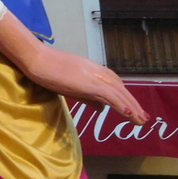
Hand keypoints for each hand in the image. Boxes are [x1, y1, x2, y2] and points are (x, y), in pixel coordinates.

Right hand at [24, 46, 149, 124]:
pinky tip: (130, 114)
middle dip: (132, 103)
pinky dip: (121, 105)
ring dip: (131, 107)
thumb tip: (101, 108)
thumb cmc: (45, 69)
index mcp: (91, 69)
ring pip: (118, 92)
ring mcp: (92, 76)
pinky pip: (109, 96)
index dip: (125, 96)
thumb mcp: (68, 84)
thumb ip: (85, 96)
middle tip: (144, 118)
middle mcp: (96, 70)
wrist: (34, 58)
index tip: (134, 109)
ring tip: (141, 120)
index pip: (114, 82)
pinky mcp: (87, 83)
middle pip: (120, 88)